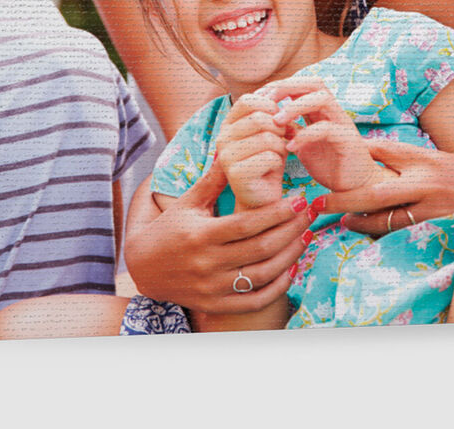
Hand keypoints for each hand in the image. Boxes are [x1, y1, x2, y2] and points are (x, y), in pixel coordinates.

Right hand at [124, 161, 312, 314]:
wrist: (142, 267)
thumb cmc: (169, 227)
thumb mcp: (189, 202)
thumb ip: (214, 179)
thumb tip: (233, 148)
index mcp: (201, 235)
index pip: (248, 224)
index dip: (278, 213)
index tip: (300, 199)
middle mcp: (207, 263)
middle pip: (260, 249)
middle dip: (291, 230)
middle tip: (311, 214)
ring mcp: (212, 287)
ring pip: (262, 275)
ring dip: (290, 256)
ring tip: (307, 236)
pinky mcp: (215, 305)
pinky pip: (253, 301)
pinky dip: (276, 288)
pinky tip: (292, 268)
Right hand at [216, 92, 286, 208]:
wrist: (263, 198)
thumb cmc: (268, 162)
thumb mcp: (271, 132)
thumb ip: (272, 112)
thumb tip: (280, 90)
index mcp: (228, 124)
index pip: (248, 100)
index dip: (270, 106)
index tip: (280, 120)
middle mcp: (222, 137)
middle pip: (259, 118)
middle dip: (279, 129)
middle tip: (282, 142)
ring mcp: (226, 156)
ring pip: (267, 138)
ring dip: (281, 147)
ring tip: (277, 157)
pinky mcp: (235, 174)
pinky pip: (269, 157)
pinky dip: (279, 163)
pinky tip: (272, 171)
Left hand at [262, 77, 382, 192]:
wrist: (356, 187)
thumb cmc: (330, 165)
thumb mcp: (304, 145)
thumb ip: (291, 131)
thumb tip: (268, 120)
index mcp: (322, 111)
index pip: (303, 85)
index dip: (280, 86)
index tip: (259, 98)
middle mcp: (334, 113)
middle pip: (314, 83)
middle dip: (288, 86)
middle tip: (266, 100)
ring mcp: (343, 124)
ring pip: (322, 99)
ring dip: (296, 106)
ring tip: (276, 122)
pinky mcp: (348, 141)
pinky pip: (327, 129)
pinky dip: (306, 135)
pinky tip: (290, 148)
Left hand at [317, 139, 453, 235]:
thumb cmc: (452, 170)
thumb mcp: (426, 156)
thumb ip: (395, 156)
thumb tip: (357, 152)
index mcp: (419, 157)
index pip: (379, 152)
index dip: (349, 157)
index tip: (324, 164)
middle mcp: (424, 181)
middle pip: (376, 191)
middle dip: (344, 198)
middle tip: (319, 203)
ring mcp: (430, 206)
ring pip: (386, 218)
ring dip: (360, 221)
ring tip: (342, 219)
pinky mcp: (435, 224)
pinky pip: (401, 230)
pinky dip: (380, 230)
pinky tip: (364, 228)